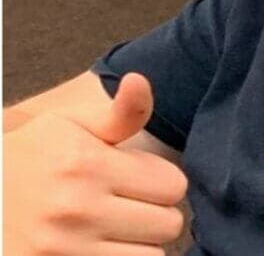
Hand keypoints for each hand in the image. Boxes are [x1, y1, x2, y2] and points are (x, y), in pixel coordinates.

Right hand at [2, 72, 187, 255]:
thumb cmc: (33, 157)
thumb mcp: (72, 125)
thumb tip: (139, 81)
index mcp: (88, 165)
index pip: (173, 186)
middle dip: (156, 214)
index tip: (143, 180)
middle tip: (132, 206)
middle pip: (168, 226)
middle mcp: (77, 210)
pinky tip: (103, 248)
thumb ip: (120, 113)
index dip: (163, 182)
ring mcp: (63, 252)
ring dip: (140, 246)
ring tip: (118, 231)